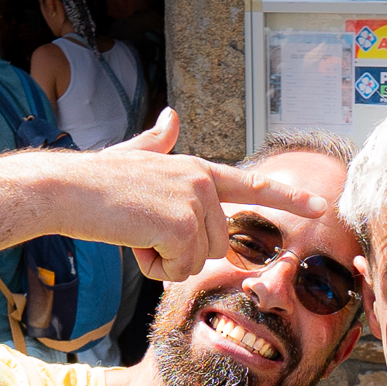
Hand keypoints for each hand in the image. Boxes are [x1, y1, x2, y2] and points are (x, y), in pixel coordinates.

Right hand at [60, 109, 329, 281]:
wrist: (64, 188)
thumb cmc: (95, 179)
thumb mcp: (135, 156)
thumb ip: (158, 142)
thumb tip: (170, 116)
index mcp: (198, 168)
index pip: (252, 184)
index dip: (288, 197)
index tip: (321, 205)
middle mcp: (203, 181)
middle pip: (216, 243)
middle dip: (180, 250)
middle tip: (143, 230)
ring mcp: (194, 201)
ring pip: (198, 259)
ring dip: (166, 260)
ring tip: (136, 233)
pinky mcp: (180, 223)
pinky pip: (179, 269)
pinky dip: (154, 268)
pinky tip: (133, 243)